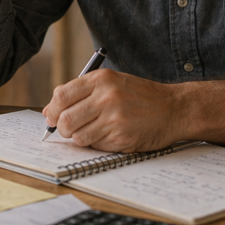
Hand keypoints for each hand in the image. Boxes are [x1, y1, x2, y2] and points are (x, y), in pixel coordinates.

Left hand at [42, 69, 185, 152]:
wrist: (174, 109)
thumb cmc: (141, 96)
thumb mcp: (112, 83)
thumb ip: (81, 94)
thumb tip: (50, 111)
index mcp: (101, 79)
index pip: (61, 95)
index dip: (53, 109)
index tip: (53, 116)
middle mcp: (106, 96)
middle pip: (65, 119)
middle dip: (62, 128)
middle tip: (69, 130)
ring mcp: (114, 118)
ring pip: (78, 136)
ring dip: (80, 138)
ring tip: (93, 132)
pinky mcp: (121, 137)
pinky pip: (95, 145)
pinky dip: (97, 144)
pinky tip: (110, 135)